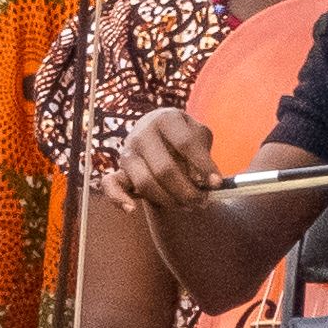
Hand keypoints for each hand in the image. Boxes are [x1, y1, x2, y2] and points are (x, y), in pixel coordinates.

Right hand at [110, 105, 224, 215]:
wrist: (160, 134)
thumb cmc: (184, 137)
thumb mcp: (199, 135)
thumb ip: (204, 154)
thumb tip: (207, 181)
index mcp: (165, 118)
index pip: (185, 143)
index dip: (203, 165)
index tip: (218, 184)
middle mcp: (142, 132)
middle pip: (164, 168)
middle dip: (187, 190)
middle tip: (203, 201)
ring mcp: (127, 151)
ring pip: (145, 183)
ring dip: (168, 200)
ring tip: (187, 205)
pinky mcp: (118, 169)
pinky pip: (110, 185)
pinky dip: (118, 198)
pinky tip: (132, 209)